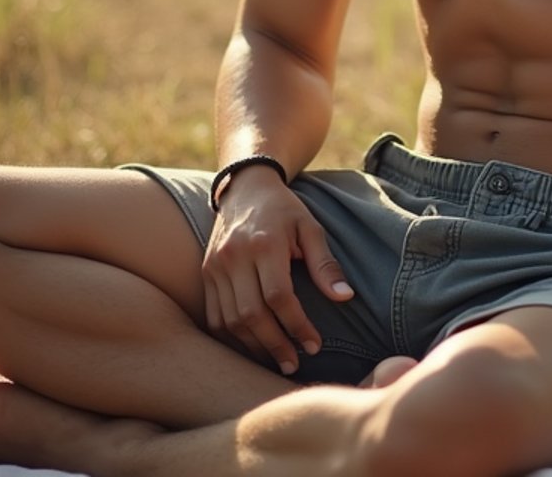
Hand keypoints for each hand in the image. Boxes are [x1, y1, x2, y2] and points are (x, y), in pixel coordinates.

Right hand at [202, 167, 352, 374]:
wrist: (245, 187)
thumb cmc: (284, 210)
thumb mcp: (310, 228)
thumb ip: (325, 263)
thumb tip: (345, 297)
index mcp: (264, 243)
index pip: (278, 297)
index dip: (297, 325)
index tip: (314, 344)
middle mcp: (235, 256)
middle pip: (252, 314)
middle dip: (275, 345)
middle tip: (294, 364)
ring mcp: (216, 266)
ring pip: (230, 320)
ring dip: (253, 347)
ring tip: (276, 360)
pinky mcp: (206, 273)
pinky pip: (214, 316)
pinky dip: (232, 337)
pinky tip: (251, 347)